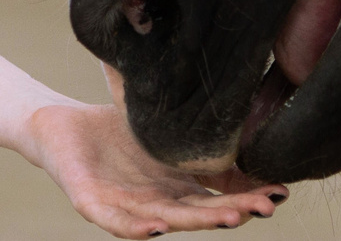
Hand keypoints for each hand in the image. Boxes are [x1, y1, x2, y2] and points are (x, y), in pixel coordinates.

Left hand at [21, 101, 285, 236]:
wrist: (59, 126)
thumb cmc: (113, 129)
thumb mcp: (162, 128)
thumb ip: (196, 129)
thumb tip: (243, 111)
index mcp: (176, 187)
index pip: (218, 197)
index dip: (248, 197)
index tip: (281, 193)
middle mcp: (157, 202)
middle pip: (200, 212)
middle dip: (234, 211)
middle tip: (264, 207)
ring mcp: (126, 206)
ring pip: (167, 220)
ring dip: (198, 223)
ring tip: (230, 219)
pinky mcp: (92, 203)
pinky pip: (116, 222)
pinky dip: (137, 228)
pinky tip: (158, 230)